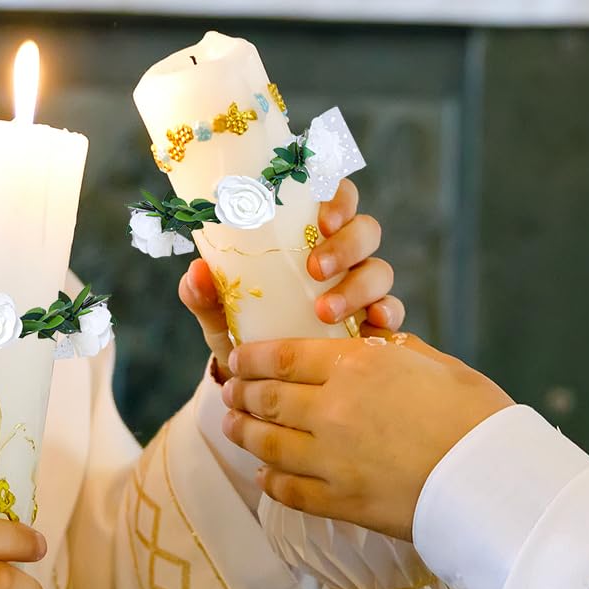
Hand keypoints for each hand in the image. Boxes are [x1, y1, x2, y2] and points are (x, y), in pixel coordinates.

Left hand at [177, 178, 405, 380]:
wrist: (261, 390)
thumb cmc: (245, 338)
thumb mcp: (223, 319)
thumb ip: (207, 297)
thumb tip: (195, 272)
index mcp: (307, 239)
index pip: (334, 199)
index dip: (337, 198)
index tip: (320, 219)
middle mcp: (342, 258)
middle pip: (365, 230)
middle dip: (346, 244)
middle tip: (314, 268)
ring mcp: (363, 290)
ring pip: (380, 270)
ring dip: (357, 286)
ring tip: (323, 312)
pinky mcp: (376, 324)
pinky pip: (393, 312)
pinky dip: (387, 314)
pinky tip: (372, 324)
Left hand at [221, 332, 513, 538]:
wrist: (495, 480)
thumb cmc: (477, 415)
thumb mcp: (434, 363)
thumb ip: (390, 352)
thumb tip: (370, 343)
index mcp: (357, 365)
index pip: (283, 356)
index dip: (251, 358)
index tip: (237, 358)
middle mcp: (334, 409)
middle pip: (268, 399)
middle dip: (241, 394)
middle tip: (229, 392)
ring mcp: (332, 459)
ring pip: (269, 444)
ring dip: (244, 434)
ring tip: (233, 428)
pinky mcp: (341, 501)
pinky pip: (289, 491)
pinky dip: (271, 482)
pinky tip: (265, 476)